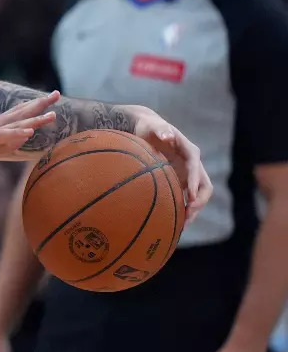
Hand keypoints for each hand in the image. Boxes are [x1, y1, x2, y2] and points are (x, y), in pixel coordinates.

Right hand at [0, 90, 59, 179]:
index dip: (35, 104)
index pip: (19, 112)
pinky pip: (4, 136)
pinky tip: (29, 132)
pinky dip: (17, 133)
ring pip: (16, 123)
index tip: (51, 98)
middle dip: (40, 104)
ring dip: (34, 119)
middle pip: (21, 112)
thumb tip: (24, 138)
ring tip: (51, 115)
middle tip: (56, 95)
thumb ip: (9, 143)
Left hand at [129, 108, 211, 224]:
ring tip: (183, 225)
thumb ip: (161, 129)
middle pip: (204, 186)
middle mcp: (193, 164)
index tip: (190, 197)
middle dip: (199, 201)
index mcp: (190, 151)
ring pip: (198, 195)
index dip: (194, 182)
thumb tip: (168, 135)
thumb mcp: (153, 126)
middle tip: (187, 213)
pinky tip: (175, 222)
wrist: (147, 130)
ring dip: (194, 210)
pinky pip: (187, 198)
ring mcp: (189, 174)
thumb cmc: (149, 127)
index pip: (196, 167)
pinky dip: (184, 209)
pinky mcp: (182, 181)